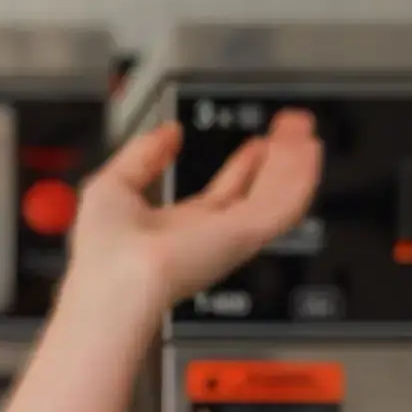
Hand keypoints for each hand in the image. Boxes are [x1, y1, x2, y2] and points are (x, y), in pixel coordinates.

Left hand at [67, 110, 321, 324]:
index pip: (224, 195)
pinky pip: (284, 203)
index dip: (243, 167)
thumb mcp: (113, 186)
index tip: (257, 144)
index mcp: (181, 229)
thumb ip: (142, 156)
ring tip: (302, 129)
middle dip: (276, 160)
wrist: (117, 282)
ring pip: (276, 195)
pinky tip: (307, 151)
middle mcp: (211, 236)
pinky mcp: (246, 235)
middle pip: (258, 193)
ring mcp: (232, 237)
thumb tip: (167, 133)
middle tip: (290, 130)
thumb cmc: (105, 252)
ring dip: (293, 161)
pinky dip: (300, 175)